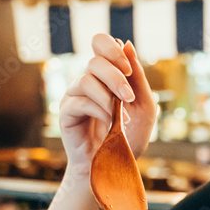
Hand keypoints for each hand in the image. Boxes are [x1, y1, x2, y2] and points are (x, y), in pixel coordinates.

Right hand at [59, 33, 156, 174]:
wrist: (114, 166)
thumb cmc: (128, 137)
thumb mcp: (143, 105)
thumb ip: (137, 76)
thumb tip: (127, 43)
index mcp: (106, 75)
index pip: (100, 43)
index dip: (111, 48)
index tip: (129, 70)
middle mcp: (88, 81)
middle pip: (95, 61)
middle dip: (116, 77)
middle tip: (129, 98)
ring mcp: (74, 95)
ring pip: (87, 79)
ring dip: (109, 96)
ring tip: (121, 116)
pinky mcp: (66, 112)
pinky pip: (80, 101)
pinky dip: (99, 110)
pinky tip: (109, 124)